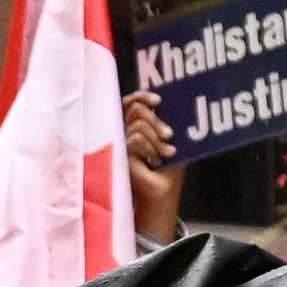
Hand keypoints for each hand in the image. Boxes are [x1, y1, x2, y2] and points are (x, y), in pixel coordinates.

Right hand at [123, 89, 181, 232]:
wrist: (164, 191)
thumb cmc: (169, 166)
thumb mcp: (169, 139)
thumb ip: (162, 121)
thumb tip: (160, 101)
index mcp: (136, 124)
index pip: (132, 101)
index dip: (143, 96)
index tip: (158, 101)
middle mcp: (125, 131)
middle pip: (137, 109)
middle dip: (156, 121)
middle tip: (169, 136)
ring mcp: (120, 143)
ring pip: (139, 125)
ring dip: (157, 141)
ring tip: (164, 155)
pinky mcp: (118, 154)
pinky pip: (136, 139)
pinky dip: (150, 149)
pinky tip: (154, 162)